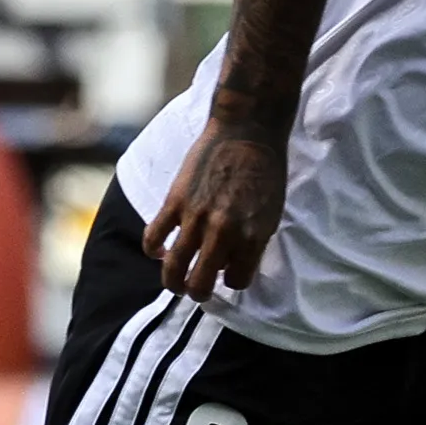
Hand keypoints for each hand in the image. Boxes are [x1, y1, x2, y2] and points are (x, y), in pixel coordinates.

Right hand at [145, 123, 284, 300]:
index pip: (237, 281)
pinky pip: (154, 237)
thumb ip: (253, 241)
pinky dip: (154, 250)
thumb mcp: (271, 213)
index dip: (232, 281)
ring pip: (174, 268)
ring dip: (173, 283)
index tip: (229, 274)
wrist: (248, 131)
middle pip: (201, 284)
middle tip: (197, 291)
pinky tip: (160, 251)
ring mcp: (196, 218)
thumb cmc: (266, 171)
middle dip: (199, 293)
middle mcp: (223, 233)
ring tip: (176, 284)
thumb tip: (232, 263)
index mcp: (252, 237)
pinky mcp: (174, 202)